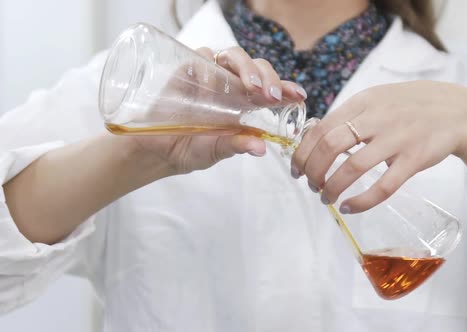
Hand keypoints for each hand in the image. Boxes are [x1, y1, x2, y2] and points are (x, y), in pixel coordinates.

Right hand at [131, 46, 307, 173]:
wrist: (156, 150)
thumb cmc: (191, 150)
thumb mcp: (216, 151)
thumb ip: (236, 145)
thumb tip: (261, 148)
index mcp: (245, 103)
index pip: (270, 89)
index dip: (286, 88)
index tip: (299, 94)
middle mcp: (230, 85)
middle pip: (254, 66)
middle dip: (267, 76)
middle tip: (271, 95)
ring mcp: (209, 76)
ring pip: (232, 55)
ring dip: (245, 67)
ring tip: (250, 87)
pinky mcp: (186, 70)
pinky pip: (201, 57)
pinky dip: (210, 66)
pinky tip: (212, 84)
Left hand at [291, 81, 466, 212]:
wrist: (458, 111)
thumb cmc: (411, 107)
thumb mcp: (377, 100)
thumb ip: (350, 117)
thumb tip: (317, 141)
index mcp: (363, 102)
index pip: (320, 128)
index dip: (302, 152)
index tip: (297, 169)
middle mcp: (377, 117)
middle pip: (329, 146)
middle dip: (313, 171)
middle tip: (311, 185)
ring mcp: (397, 138)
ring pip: (352, 167)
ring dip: (332, 187)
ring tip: (327, 198)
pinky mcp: (415, 159)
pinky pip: (383, 186)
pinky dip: (361, 201)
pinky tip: (350, 207)